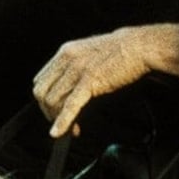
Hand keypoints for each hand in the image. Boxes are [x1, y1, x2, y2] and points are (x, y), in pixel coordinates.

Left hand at [33, 24, 178, 137]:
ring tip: (72, 129)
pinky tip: (60, 132)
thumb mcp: (87, 54)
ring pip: (54, 100)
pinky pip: (70, 105)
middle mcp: (67, 59)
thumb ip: (73, 67)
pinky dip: (62, 121)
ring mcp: (77, 70)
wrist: (138, 46)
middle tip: (59, 123)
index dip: (44, 99)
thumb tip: (66, 88)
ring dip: (59, 119)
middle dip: (48, 111)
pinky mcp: (90, 81)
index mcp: (65, 52)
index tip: (52, 110)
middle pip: (43, 92)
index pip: (40, 80)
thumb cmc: (118, 51)